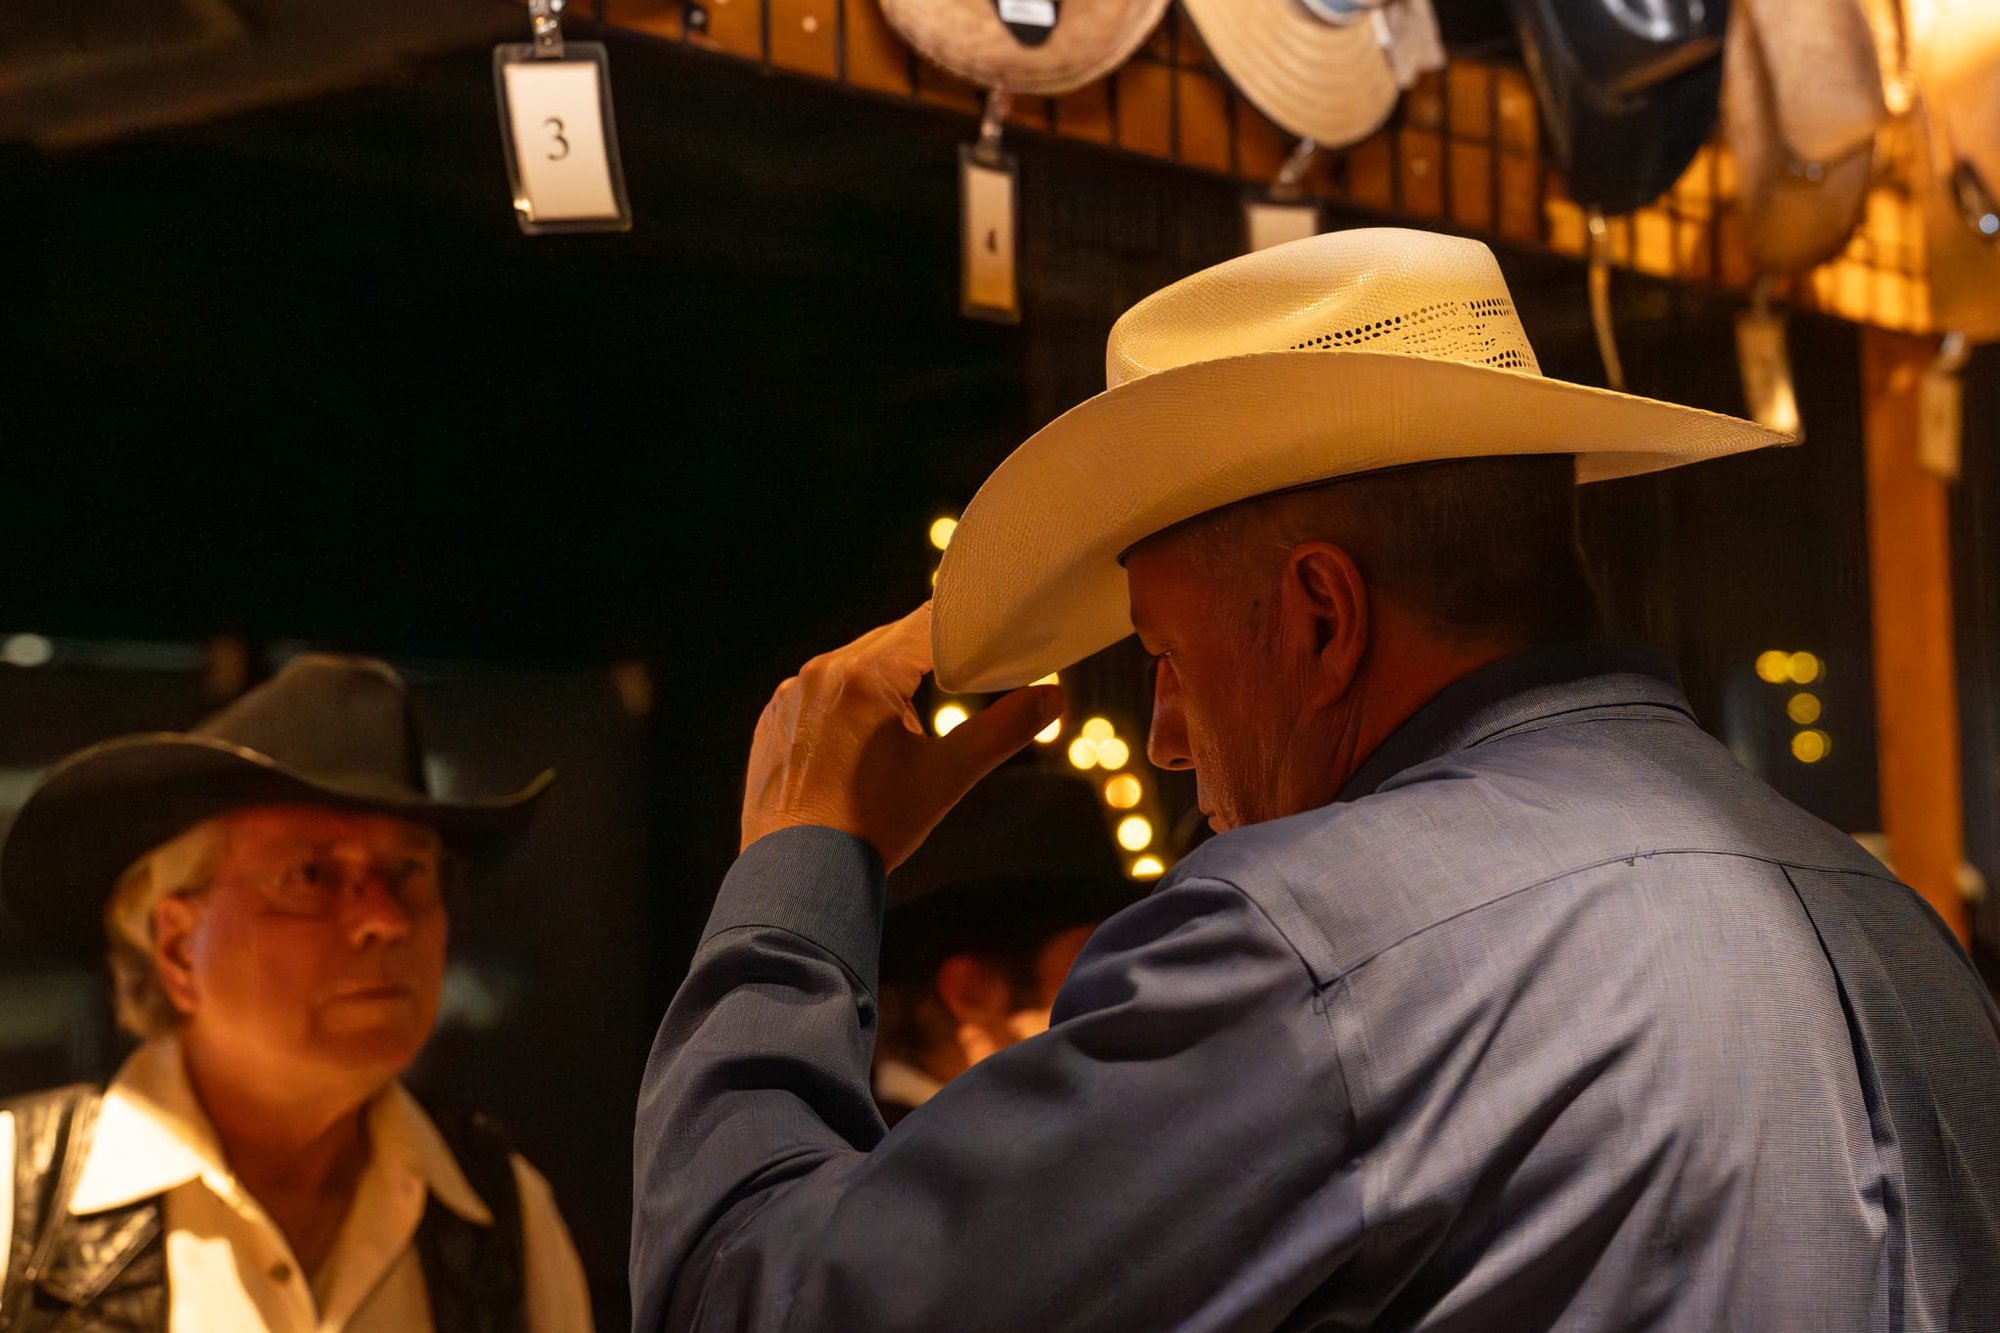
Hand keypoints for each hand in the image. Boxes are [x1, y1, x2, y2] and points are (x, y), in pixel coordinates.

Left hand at [741, 604, 1063, 870]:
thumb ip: (1004, 730)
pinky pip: (817, 694)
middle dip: (924, 657)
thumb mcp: (948, 775)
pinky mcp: (772, 720)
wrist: (800, 874)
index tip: (987, 631)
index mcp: (867, 675)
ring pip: (850, 667)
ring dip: (882, 682)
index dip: (961, 627)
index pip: (926, 626)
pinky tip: (858, 744)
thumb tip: (1053, 698)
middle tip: (959, 675)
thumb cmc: (876, 825)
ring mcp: (791, 695)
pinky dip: (843, 705)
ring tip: (904, 728)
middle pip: (888, 643)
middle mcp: (822, 672)